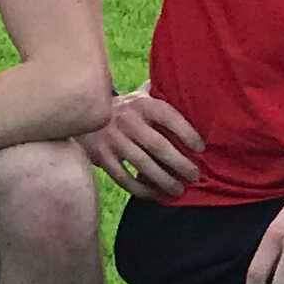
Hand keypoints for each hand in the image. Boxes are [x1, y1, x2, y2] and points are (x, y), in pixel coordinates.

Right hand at [83, 86, 200, 201]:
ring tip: (178, 190)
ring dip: (164, 180)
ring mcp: (112, 138)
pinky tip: (155, 194)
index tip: (201, 148)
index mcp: (141, 103)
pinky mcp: (100, 155)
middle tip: (194, 176)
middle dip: (180, 163)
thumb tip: (192, 89)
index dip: (187, 133)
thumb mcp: (141, 96)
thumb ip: (163, 95)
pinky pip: (123, 177)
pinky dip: (141, 189)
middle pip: (158, 145)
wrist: (82, 113)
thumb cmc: (126, 109)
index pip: (169, 117)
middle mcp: (126, 119)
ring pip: (142, 164)